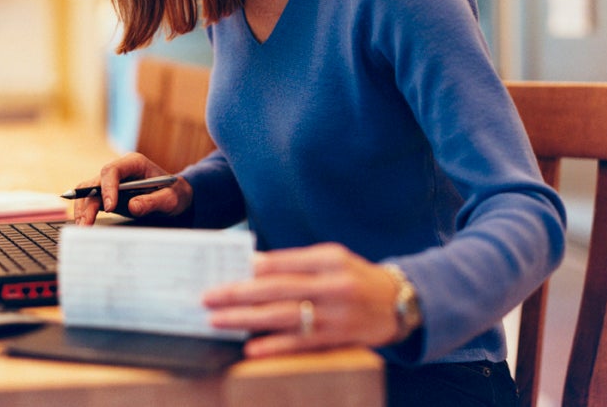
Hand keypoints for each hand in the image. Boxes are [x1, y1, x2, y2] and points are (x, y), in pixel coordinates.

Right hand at [73, 152, 192, 224]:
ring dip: (83, 209)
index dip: (107, 188)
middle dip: (88, 202)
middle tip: (87, 223)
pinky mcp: (107, 195)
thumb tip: (133, 206)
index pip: (112, 170)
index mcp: (134, 163)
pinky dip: (85, 212)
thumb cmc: (174, 193)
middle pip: (95, 182)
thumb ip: (153, 201)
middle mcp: (119, 170)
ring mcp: (111, 182)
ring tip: (83, 227)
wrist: (174, 196)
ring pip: (88, 191)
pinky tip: (85, 225)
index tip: (110, 207)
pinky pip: (90, 201)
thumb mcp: (171, 198)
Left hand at [202, 242, 404, 357]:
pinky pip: (299, 344)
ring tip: (218, 320)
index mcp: (330, 259)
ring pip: (283, 317)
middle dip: (239, 294)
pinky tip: (251, 349)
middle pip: (278, 289)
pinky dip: (273, 347)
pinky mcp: (337, 339)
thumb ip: (297, 261)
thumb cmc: (355, 276)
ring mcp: (335, 315)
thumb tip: (253, 265)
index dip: (255, 267)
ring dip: (246, 320)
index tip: (227, 270)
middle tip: (209, 297)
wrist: (398, 303)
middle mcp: (333, 286)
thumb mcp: (332, 258)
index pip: (285, 261)